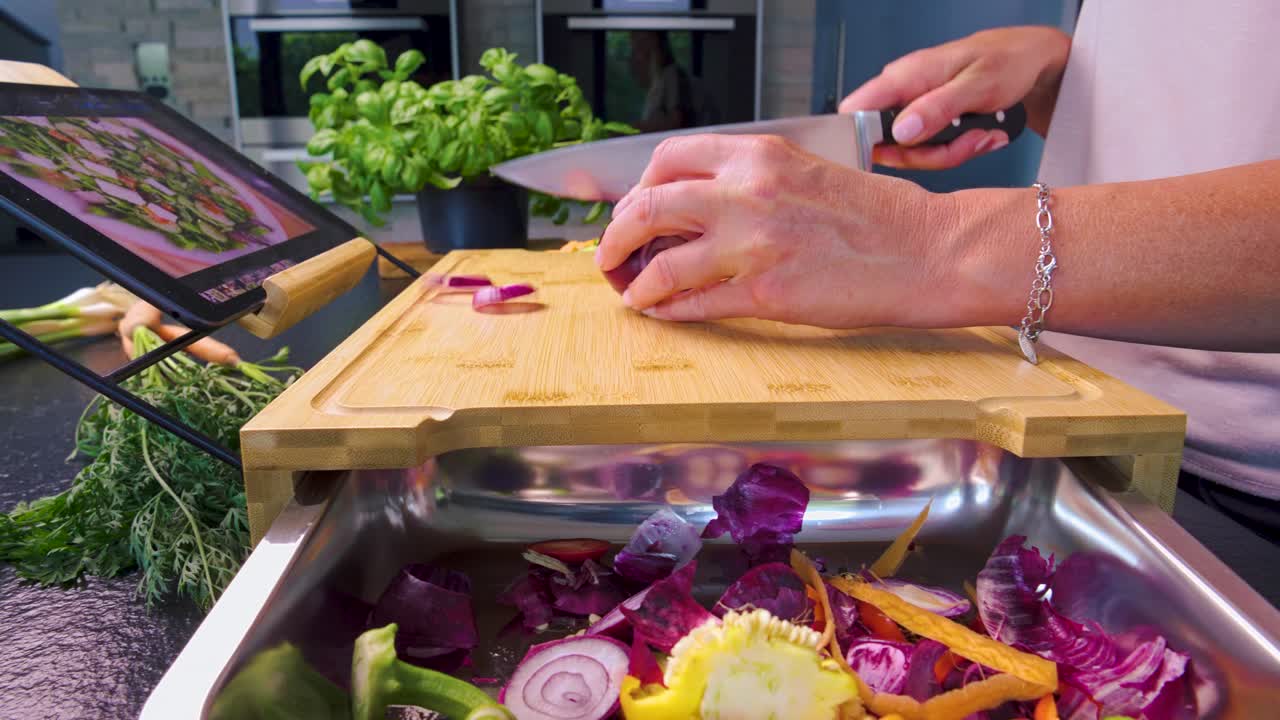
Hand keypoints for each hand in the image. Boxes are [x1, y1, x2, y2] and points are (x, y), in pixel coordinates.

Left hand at [597, 134, 952, 327]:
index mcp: (756, 155)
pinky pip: (693, 305)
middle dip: (615, 237)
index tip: (634, 210)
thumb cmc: (875, 215)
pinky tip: (662, 313)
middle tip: (610, 255)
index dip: (638, 189)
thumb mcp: (804, 171)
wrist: (926, 250)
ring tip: (632, 293)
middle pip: (645, 208)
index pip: (666, 160)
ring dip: (634, 284)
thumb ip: (749, 179)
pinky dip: (668, 311)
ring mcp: (751, 245)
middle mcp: (745, 192)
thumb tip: (696, 205)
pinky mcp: (764, 293)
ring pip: (659, 265)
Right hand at [840, 26, 1070, 169]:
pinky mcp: (929, 126)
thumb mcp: (978, 85)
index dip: (864, 141)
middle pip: (888, 147)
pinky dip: (961, 150)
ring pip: (915, 155)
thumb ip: (937, 108)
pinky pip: (933, 152)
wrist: (1030, 63)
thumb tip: (900, 132)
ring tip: (983, 132)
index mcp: (904, 77)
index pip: (855, 112)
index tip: (898, 155)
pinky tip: (981, 133)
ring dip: (953, 152)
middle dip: (931, 153)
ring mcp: (915, 113)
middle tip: (970, 139)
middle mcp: (902, 96)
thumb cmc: (1007, 61)